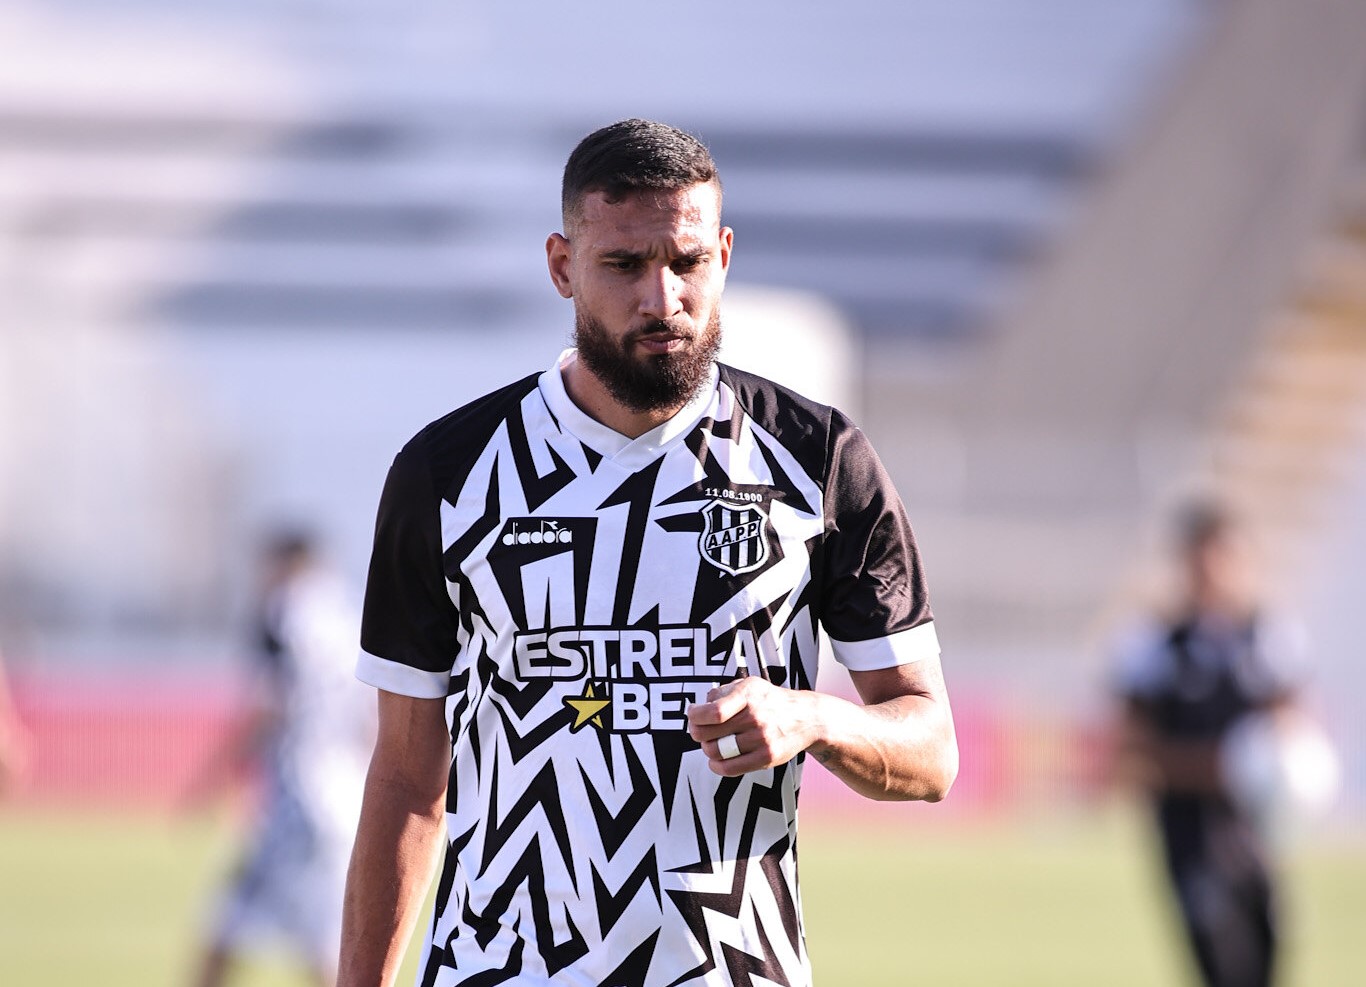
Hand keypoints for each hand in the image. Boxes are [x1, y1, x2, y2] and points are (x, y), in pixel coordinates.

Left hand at [685, 676, 823, 775]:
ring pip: (716, 752)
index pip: (713, 712)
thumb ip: (722, 692)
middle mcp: (755, 716)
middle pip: (708, 733)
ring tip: (711, 743)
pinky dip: (716, 766)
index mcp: (748, 695)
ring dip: (707, 749)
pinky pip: (731, 768)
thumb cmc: (770, 701)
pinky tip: (716, 760)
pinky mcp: (766, 757)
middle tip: (699, 730)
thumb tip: (699, 707)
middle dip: (696, 732)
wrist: (806, 717)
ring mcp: (762, 738)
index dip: (695, 716)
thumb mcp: (749, 685)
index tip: (693, 714)